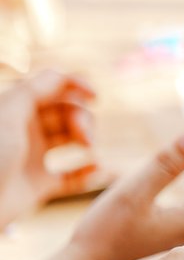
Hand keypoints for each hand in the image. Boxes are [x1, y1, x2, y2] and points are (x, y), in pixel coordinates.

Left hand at [0, 70, 95, 225]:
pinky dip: (88, 172)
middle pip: (66, 111)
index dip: (76, 86)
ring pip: (72, 139)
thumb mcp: (8, 113)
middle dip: (82, 118)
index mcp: (15, 109)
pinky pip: (71, 176)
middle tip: (85, 137)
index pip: (51, 87)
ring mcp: (32, 157)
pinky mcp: (38, 185)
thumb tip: (63, 74)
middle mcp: (24, 130)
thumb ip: (35, 88)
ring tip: (91, 150)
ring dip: (88, 139)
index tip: (95, 97)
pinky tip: (98, 169)